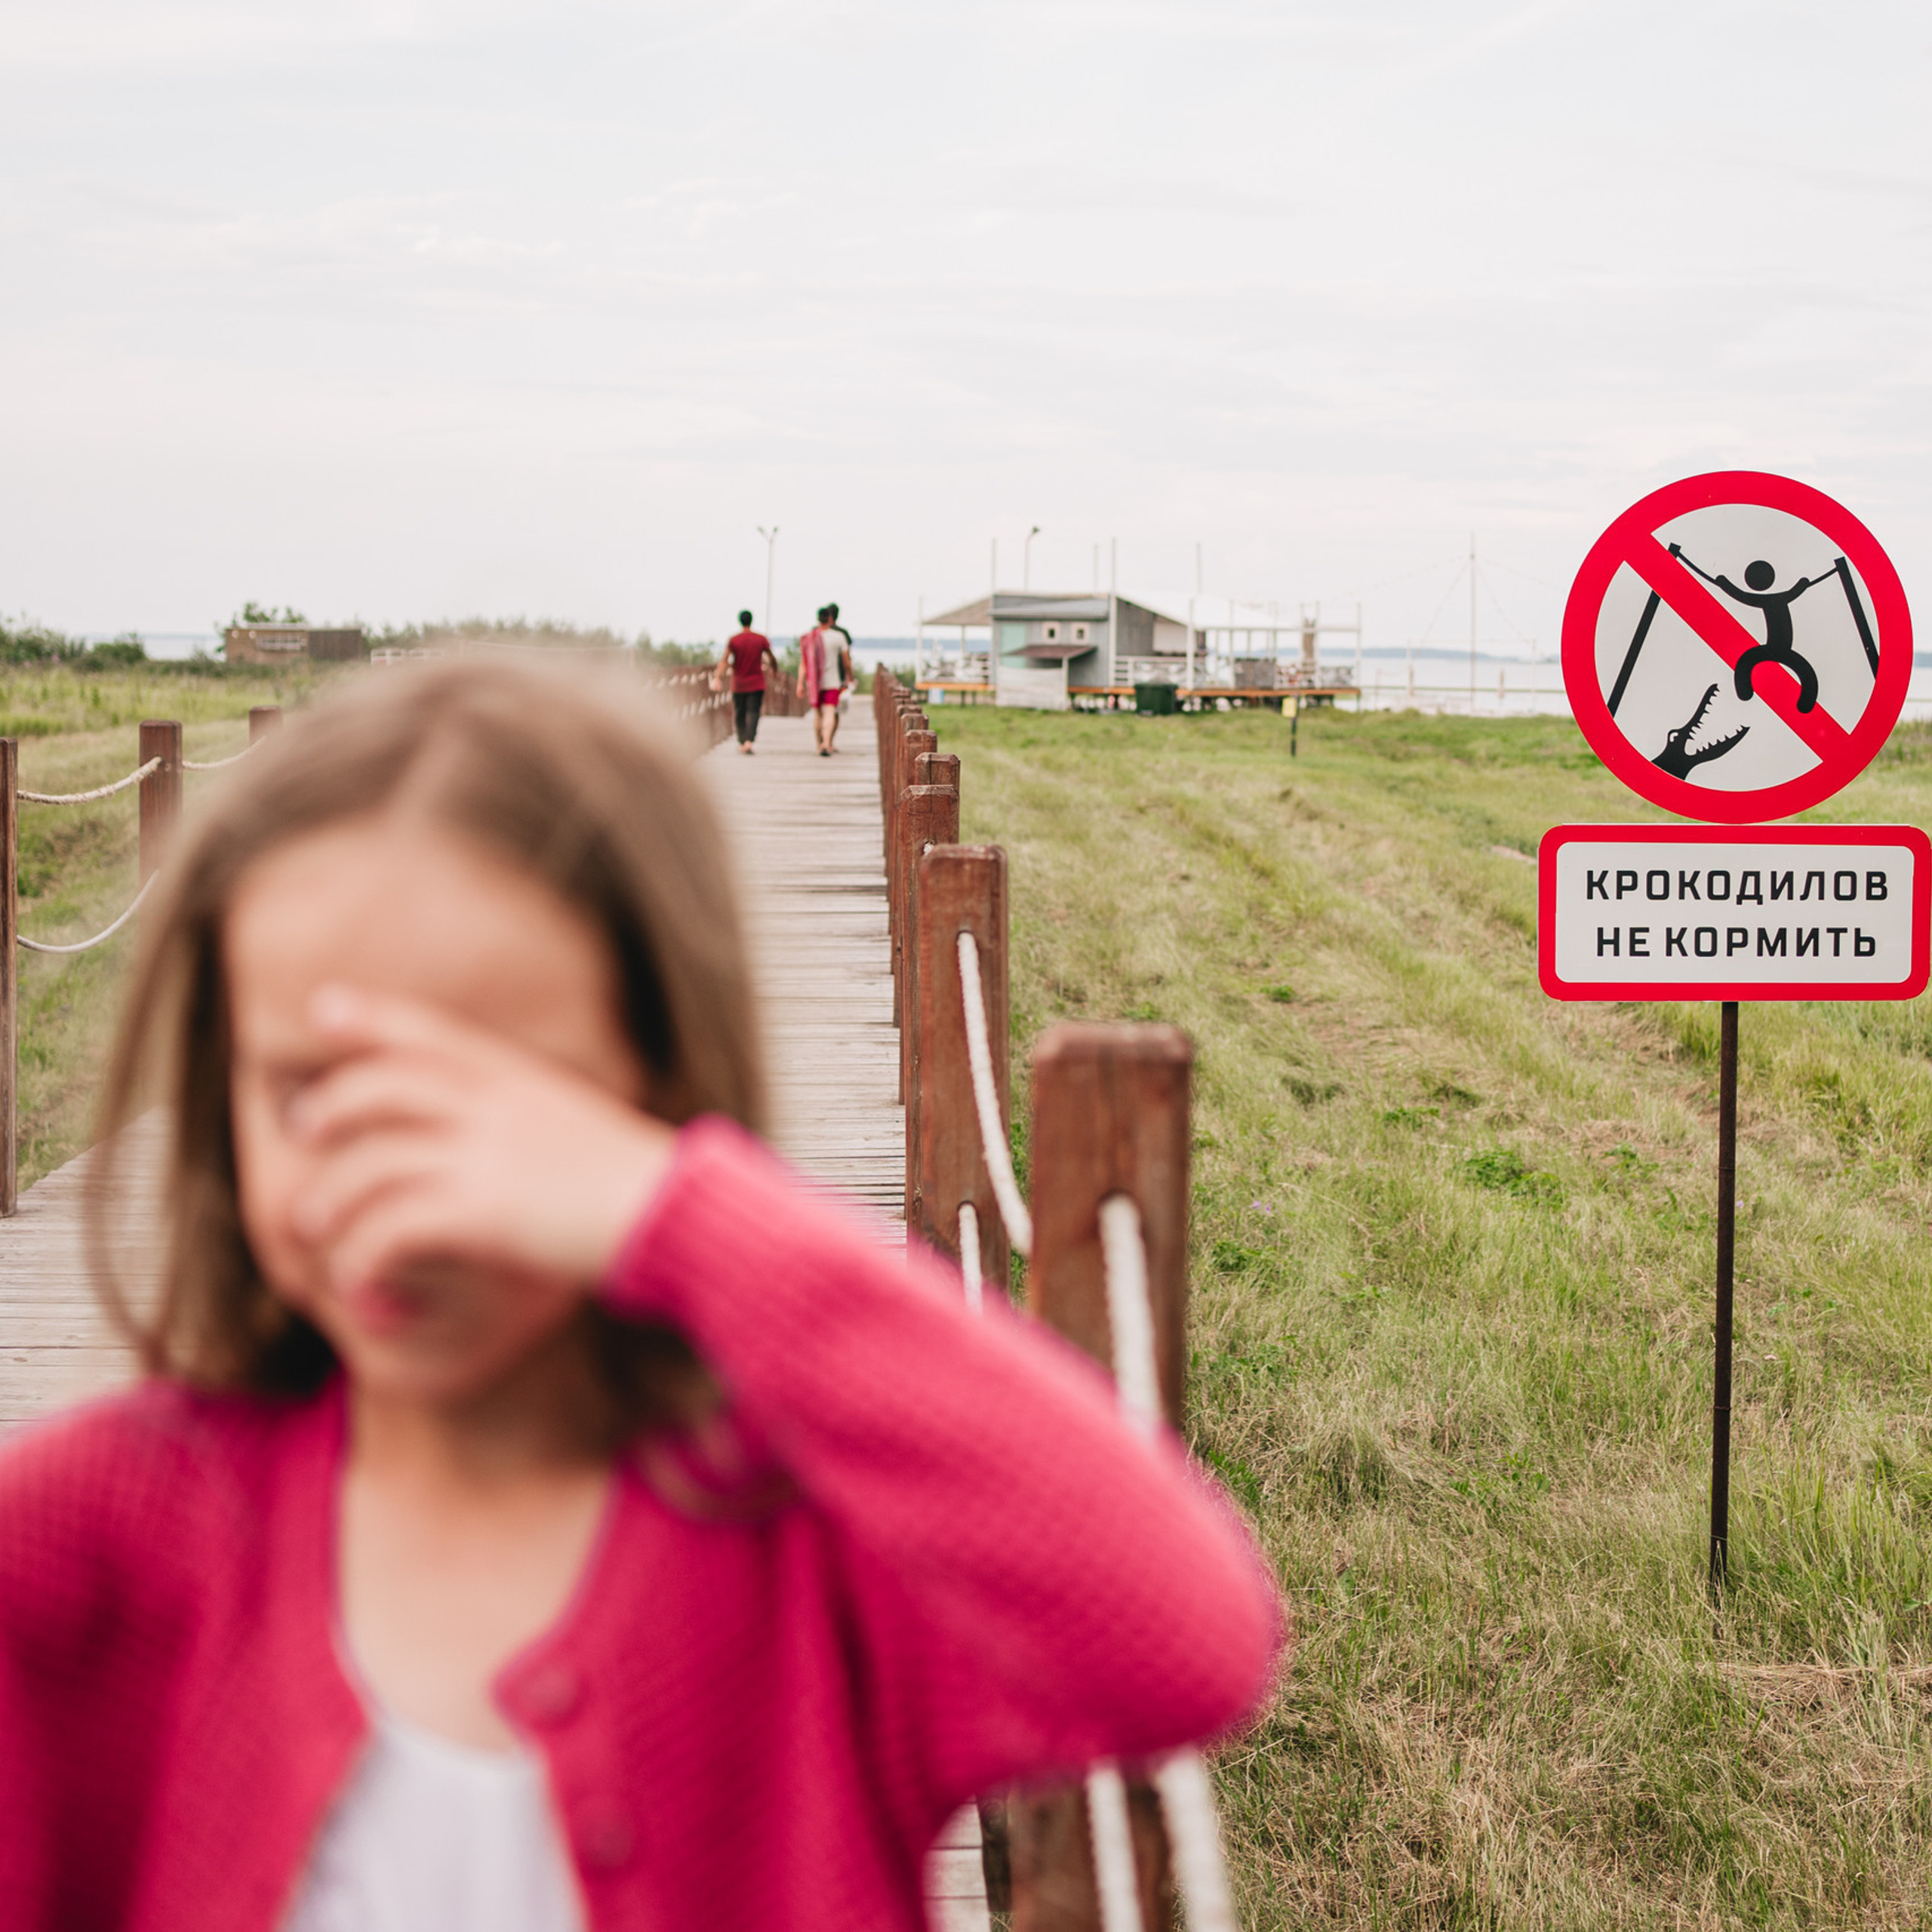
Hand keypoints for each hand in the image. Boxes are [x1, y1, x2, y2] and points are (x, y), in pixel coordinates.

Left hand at [286, 986, 676, 1297]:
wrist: (683, 1217)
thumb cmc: (641, 1188)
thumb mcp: (582, 1131)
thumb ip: (532, 1123)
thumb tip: (493, 1142)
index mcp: (520, 1080)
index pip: (431, 1032)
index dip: (370, 1016)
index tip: (323, 1009)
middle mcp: (495, 1105)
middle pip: (380, 1086)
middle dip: (329, 1106)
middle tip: (304, 1131)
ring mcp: (485, 1155)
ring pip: (367, 1166)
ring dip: (327, 1204)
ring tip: (318, 1234)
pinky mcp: (481, 1211)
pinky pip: (387, 1231)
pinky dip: (361, 1263)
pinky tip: (364, 1285)